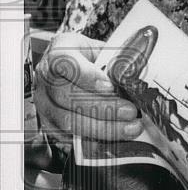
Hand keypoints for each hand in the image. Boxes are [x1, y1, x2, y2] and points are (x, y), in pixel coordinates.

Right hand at [34, 32, 142, 146]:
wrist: (77, 68)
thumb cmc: (94, 58)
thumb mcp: (106, 49)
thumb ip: (119, 60)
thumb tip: (140, 78)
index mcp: (60, 51)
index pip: (65, 62)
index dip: (87, 77)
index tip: (110, 86)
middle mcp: (46, 77)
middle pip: (67, 96)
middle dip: (104, 107)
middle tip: (131, 112)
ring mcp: (44, 102)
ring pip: (68, 120)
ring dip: (103, 128)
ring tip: (130, 128)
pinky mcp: (49, 124)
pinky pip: (69, 137)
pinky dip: (94, 140)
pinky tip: (115, 139)